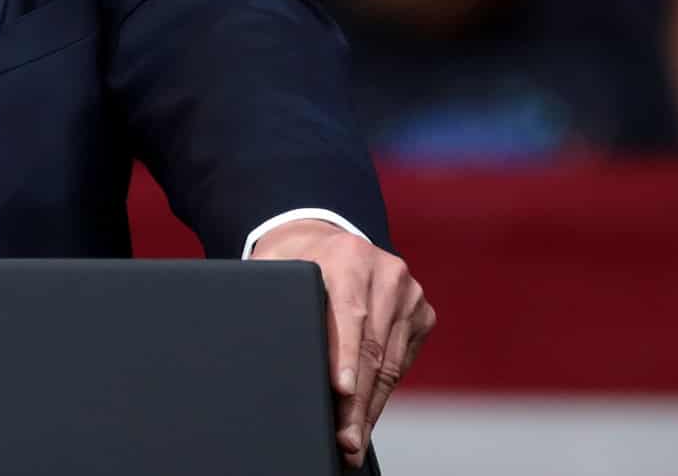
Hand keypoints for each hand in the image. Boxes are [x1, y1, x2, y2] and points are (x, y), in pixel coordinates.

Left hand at [252, 220, 435, 467]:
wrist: (325, 237)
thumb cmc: (292, 260)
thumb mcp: (273, 265)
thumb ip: (269, 291)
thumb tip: (256, 330)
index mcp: (348, 256)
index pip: (349, 312)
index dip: (345, 355)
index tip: (341, 389)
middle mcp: (386, 272)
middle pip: (372, 348)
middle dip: (357, 400)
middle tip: (344, 439)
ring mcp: (409, 293)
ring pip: (390, 362)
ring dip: (371, 405)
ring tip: (353, 439)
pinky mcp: (422, 312)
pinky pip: (402, 361)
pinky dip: (382, 391)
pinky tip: (367, 415)